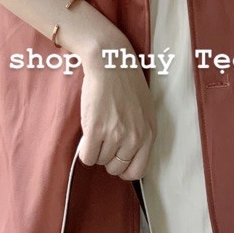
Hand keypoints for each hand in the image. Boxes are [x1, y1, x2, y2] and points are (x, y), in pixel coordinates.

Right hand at [77, 30, 155, 180]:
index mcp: (149, 132)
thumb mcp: (145, 110)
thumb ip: (141, 133)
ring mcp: (115, 134)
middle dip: (108, 158)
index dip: (124, 168)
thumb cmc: (127, 83)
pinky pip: (87, 156)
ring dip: (95, 149)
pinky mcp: (96, 129)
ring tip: (98, 128)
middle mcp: (135, 137)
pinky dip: (84, 149)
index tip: (117, 160)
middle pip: (115, 168)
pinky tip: (88, 133)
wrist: (111, 62)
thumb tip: (129, 157)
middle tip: (104, 139)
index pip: (138, 170)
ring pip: (99, 161)